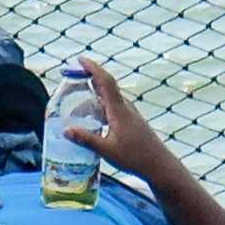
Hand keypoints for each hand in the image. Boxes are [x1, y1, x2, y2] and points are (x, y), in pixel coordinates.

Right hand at [68, 59, 178, 180]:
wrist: (159, 165)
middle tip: (71, 80)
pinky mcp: (130, 121)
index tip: (80, 59)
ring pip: (107, 100)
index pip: (105, 81)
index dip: (92, 68)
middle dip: (88, 80)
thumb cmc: (135, 157)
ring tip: (75, 108)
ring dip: (92, 98)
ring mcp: (129, 114)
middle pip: (105, 87)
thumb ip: (86, 139)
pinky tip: (91, 121)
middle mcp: (124, 107)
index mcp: (118, 110)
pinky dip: (99, 108)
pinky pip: (111, 108)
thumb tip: (66, 130)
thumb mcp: (107, 150)